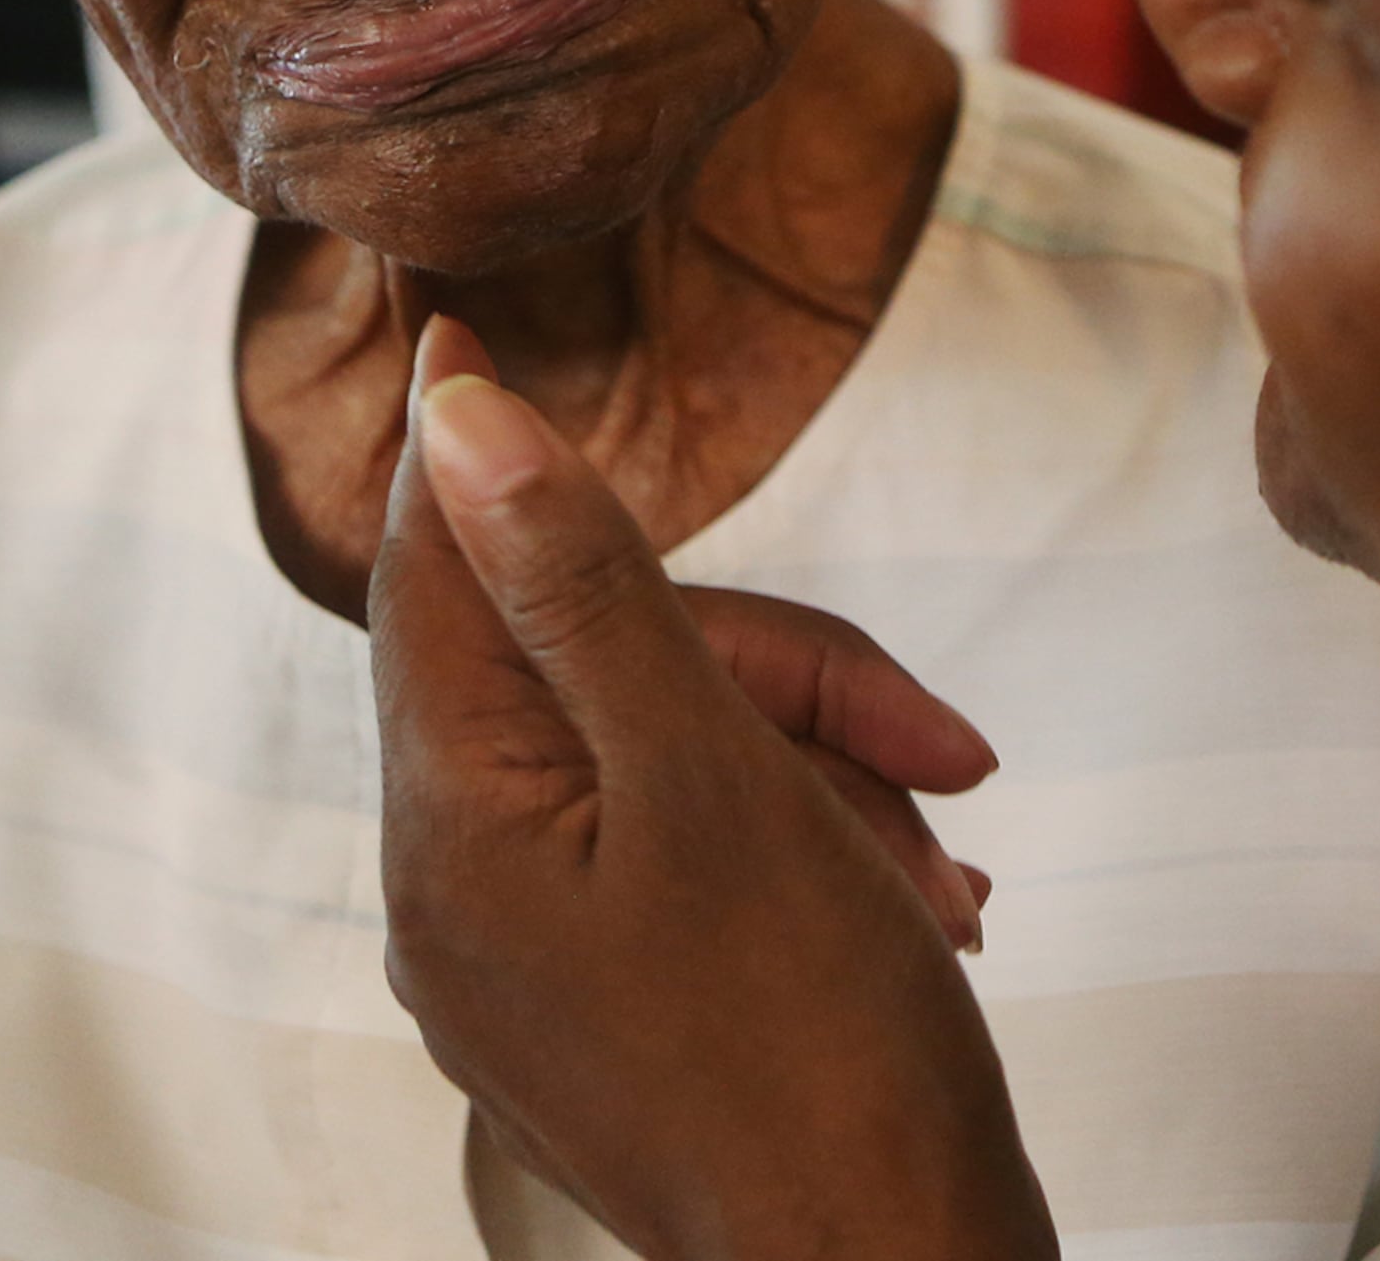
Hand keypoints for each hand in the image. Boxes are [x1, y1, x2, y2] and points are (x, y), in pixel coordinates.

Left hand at [370, 317, 1058, 1260]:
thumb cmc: (820, 1053)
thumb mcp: (712, 779)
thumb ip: (586, 585)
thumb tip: (459, 420)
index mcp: (457, 825)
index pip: (436, 575)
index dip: (473, 449)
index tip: (470, 327)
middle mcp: (463, 894)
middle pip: (595, 662)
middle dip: (781, 672)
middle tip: (932, 745)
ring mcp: (536, 963)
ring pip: (669, 755)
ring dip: (822, 769)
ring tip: (943, 858)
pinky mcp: (614, 1012)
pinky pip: (692, 855)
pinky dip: (810, 846)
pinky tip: (922, 900)